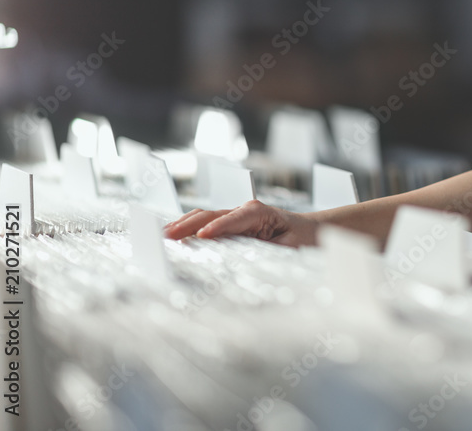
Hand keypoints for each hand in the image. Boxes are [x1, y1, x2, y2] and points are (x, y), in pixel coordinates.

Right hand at [163, 200, 318, 246]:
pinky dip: (189, 228)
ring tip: (162, 235)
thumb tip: (251, 261)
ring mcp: (235, 216)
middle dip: (190, 224)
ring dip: (184, 225)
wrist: (309, 230)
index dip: (218, 227)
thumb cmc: (303, 238)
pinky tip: (173, 235)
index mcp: (260, 213)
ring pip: (205, 217)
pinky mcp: (230, 224)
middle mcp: (245, 210)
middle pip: (212, 215)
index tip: (202, 236)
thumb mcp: (292, 247)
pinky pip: (207, 224)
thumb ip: (271, 251)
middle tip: (168, 236)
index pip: (235, 219)